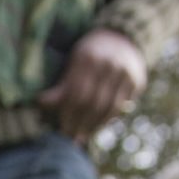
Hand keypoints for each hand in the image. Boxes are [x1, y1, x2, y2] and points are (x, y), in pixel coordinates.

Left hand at [36, 28, 145, 144]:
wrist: (122, 38)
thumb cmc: (89, 54)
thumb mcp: (74, 63)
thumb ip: (62, 85)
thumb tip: (40, 102)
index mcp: (88, 57)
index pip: (76, 93)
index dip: (69, 114)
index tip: (62, 130)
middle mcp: (109, 64)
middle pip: (93, 102)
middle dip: (80, 124)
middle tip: (71, 139)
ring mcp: (126, 72)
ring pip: (108, 108)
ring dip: (94, 126)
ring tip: (83, 137)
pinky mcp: (137, 80)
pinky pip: (120, 106)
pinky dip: (108, 120)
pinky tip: (96, 127)